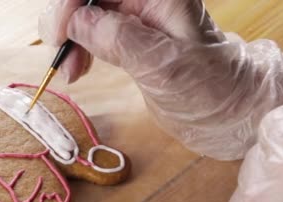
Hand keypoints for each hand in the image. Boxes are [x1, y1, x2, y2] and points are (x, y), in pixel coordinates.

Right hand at [39, 0, 282, 159]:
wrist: (223, 111)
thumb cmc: (208, 87)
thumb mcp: (164, 65)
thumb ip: (120, 39)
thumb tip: (78, 21)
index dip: (71, 3)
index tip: (59, 34)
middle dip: (65, 21)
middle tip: (61, 58)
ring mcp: (133, 16)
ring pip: (82, 13)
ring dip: (67, 38)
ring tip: (70, 72)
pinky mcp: (125, 36)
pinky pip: (88, 31)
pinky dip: (76, 48)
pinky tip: (77, 68)